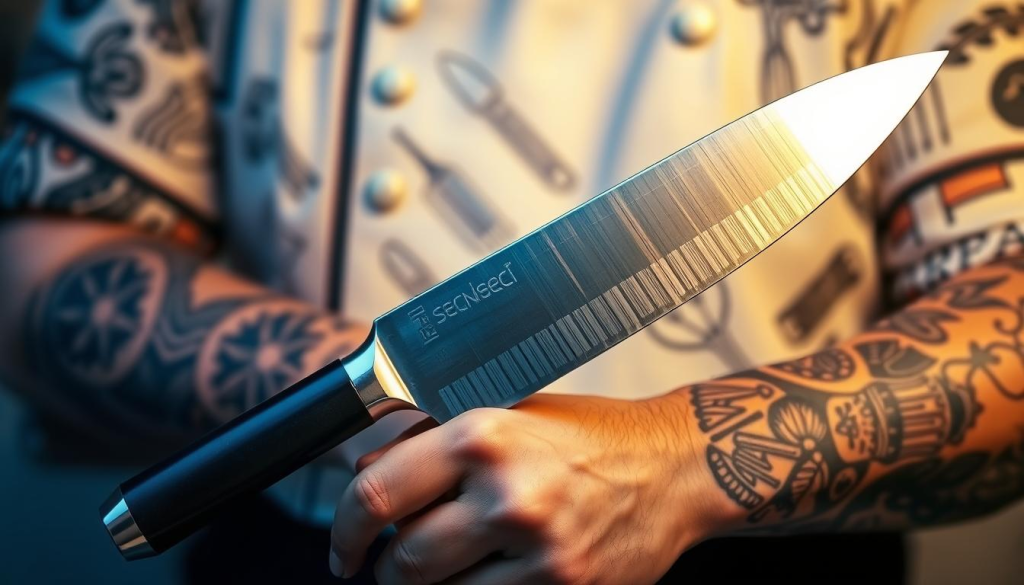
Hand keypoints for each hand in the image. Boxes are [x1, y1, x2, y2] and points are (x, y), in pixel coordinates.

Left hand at [329, 393, 719, 583]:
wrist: (672, 469)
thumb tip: (365, 475)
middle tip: (396, 560)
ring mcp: (539, 552)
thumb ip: (431, 442)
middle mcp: (508, 496)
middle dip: (388, 568)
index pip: (377, 496)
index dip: (344, 530)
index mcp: (484, 438)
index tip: (344, 547)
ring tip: (450, 566)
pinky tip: (486, 577)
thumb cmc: (591, 437)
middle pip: (403, 560)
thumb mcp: (508, 415)